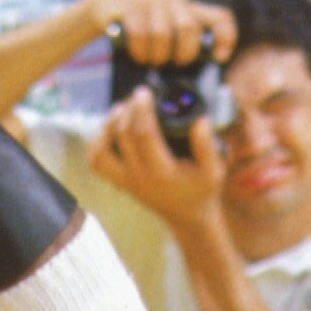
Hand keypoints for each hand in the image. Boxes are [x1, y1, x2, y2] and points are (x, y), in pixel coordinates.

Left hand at [90, 83, 226, 229]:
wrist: (188, 218)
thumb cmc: (201, 191)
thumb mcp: (214, 172)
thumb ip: (207, 147)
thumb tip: (200, 121)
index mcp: (162, 173)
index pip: (144, 135)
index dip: (141, 110)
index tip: (145, 92)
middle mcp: (139, 177)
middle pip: (122, 136)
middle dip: (127, 110)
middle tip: (137, 95)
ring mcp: (126, 181)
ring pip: (100, 152)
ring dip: (107, 126)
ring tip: (121, 109)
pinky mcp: (120, 182)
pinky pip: (96, 163)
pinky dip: (97, 142)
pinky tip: (111, 128)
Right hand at [93, 0, 238, 68]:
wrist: (105, 10)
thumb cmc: (142, 35)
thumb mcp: (166, 40)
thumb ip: (182, 55)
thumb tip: (198, 92)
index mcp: (190, 13)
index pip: (220, 17)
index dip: (225, 37)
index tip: (219, 58)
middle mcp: (174, 4)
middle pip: (189, 27)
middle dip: (182, 53)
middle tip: (171, 63)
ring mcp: (150, 2)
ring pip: (162, 32)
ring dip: (156, 54)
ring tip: (150, 60)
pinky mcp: (128, 6)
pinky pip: (138, 32)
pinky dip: (138, 50)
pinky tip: (135, 54)